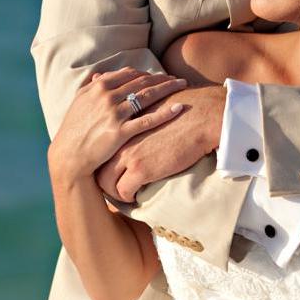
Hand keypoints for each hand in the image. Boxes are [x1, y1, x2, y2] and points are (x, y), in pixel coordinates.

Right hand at [48, 68, 186, 186]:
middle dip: (162, 78)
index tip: (160, 76)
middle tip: (178, 80)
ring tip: (183, 86)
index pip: (130, 73)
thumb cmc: (74, 129)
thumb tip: (102, 75)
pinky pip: (148, 120)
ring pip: (147, 96)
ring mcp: (114, 114)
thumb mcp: (80, 102)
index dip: (147, 73)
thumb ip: (92, 86)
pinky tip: (179, 108)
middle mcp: (107, 96)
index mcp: (98, 86)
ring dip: (168, 88)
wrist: (69, 156)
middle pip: (142, 82)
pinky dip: (165, 113)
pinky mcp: (120, 132)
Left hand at [94, 84, 224, 201]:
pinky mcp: (140, 169)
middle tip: (111, 186)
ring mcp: (128, 154)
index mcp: (121, 123)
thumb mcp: (153, 102)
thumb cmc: (183, 109)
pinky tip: (135, 195)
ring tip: (123, 193)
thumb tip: (137, 107)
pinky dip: (127, 197)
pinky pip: (123, 191)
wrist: (201, 117)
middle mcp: (119, 138)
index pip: (102, 146)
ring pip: (105, 182)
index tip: (109, 168)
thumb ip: (139, 107)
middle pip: (98, 165)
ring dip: (113, 191)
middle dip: (102, 179)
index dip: (103, 160)